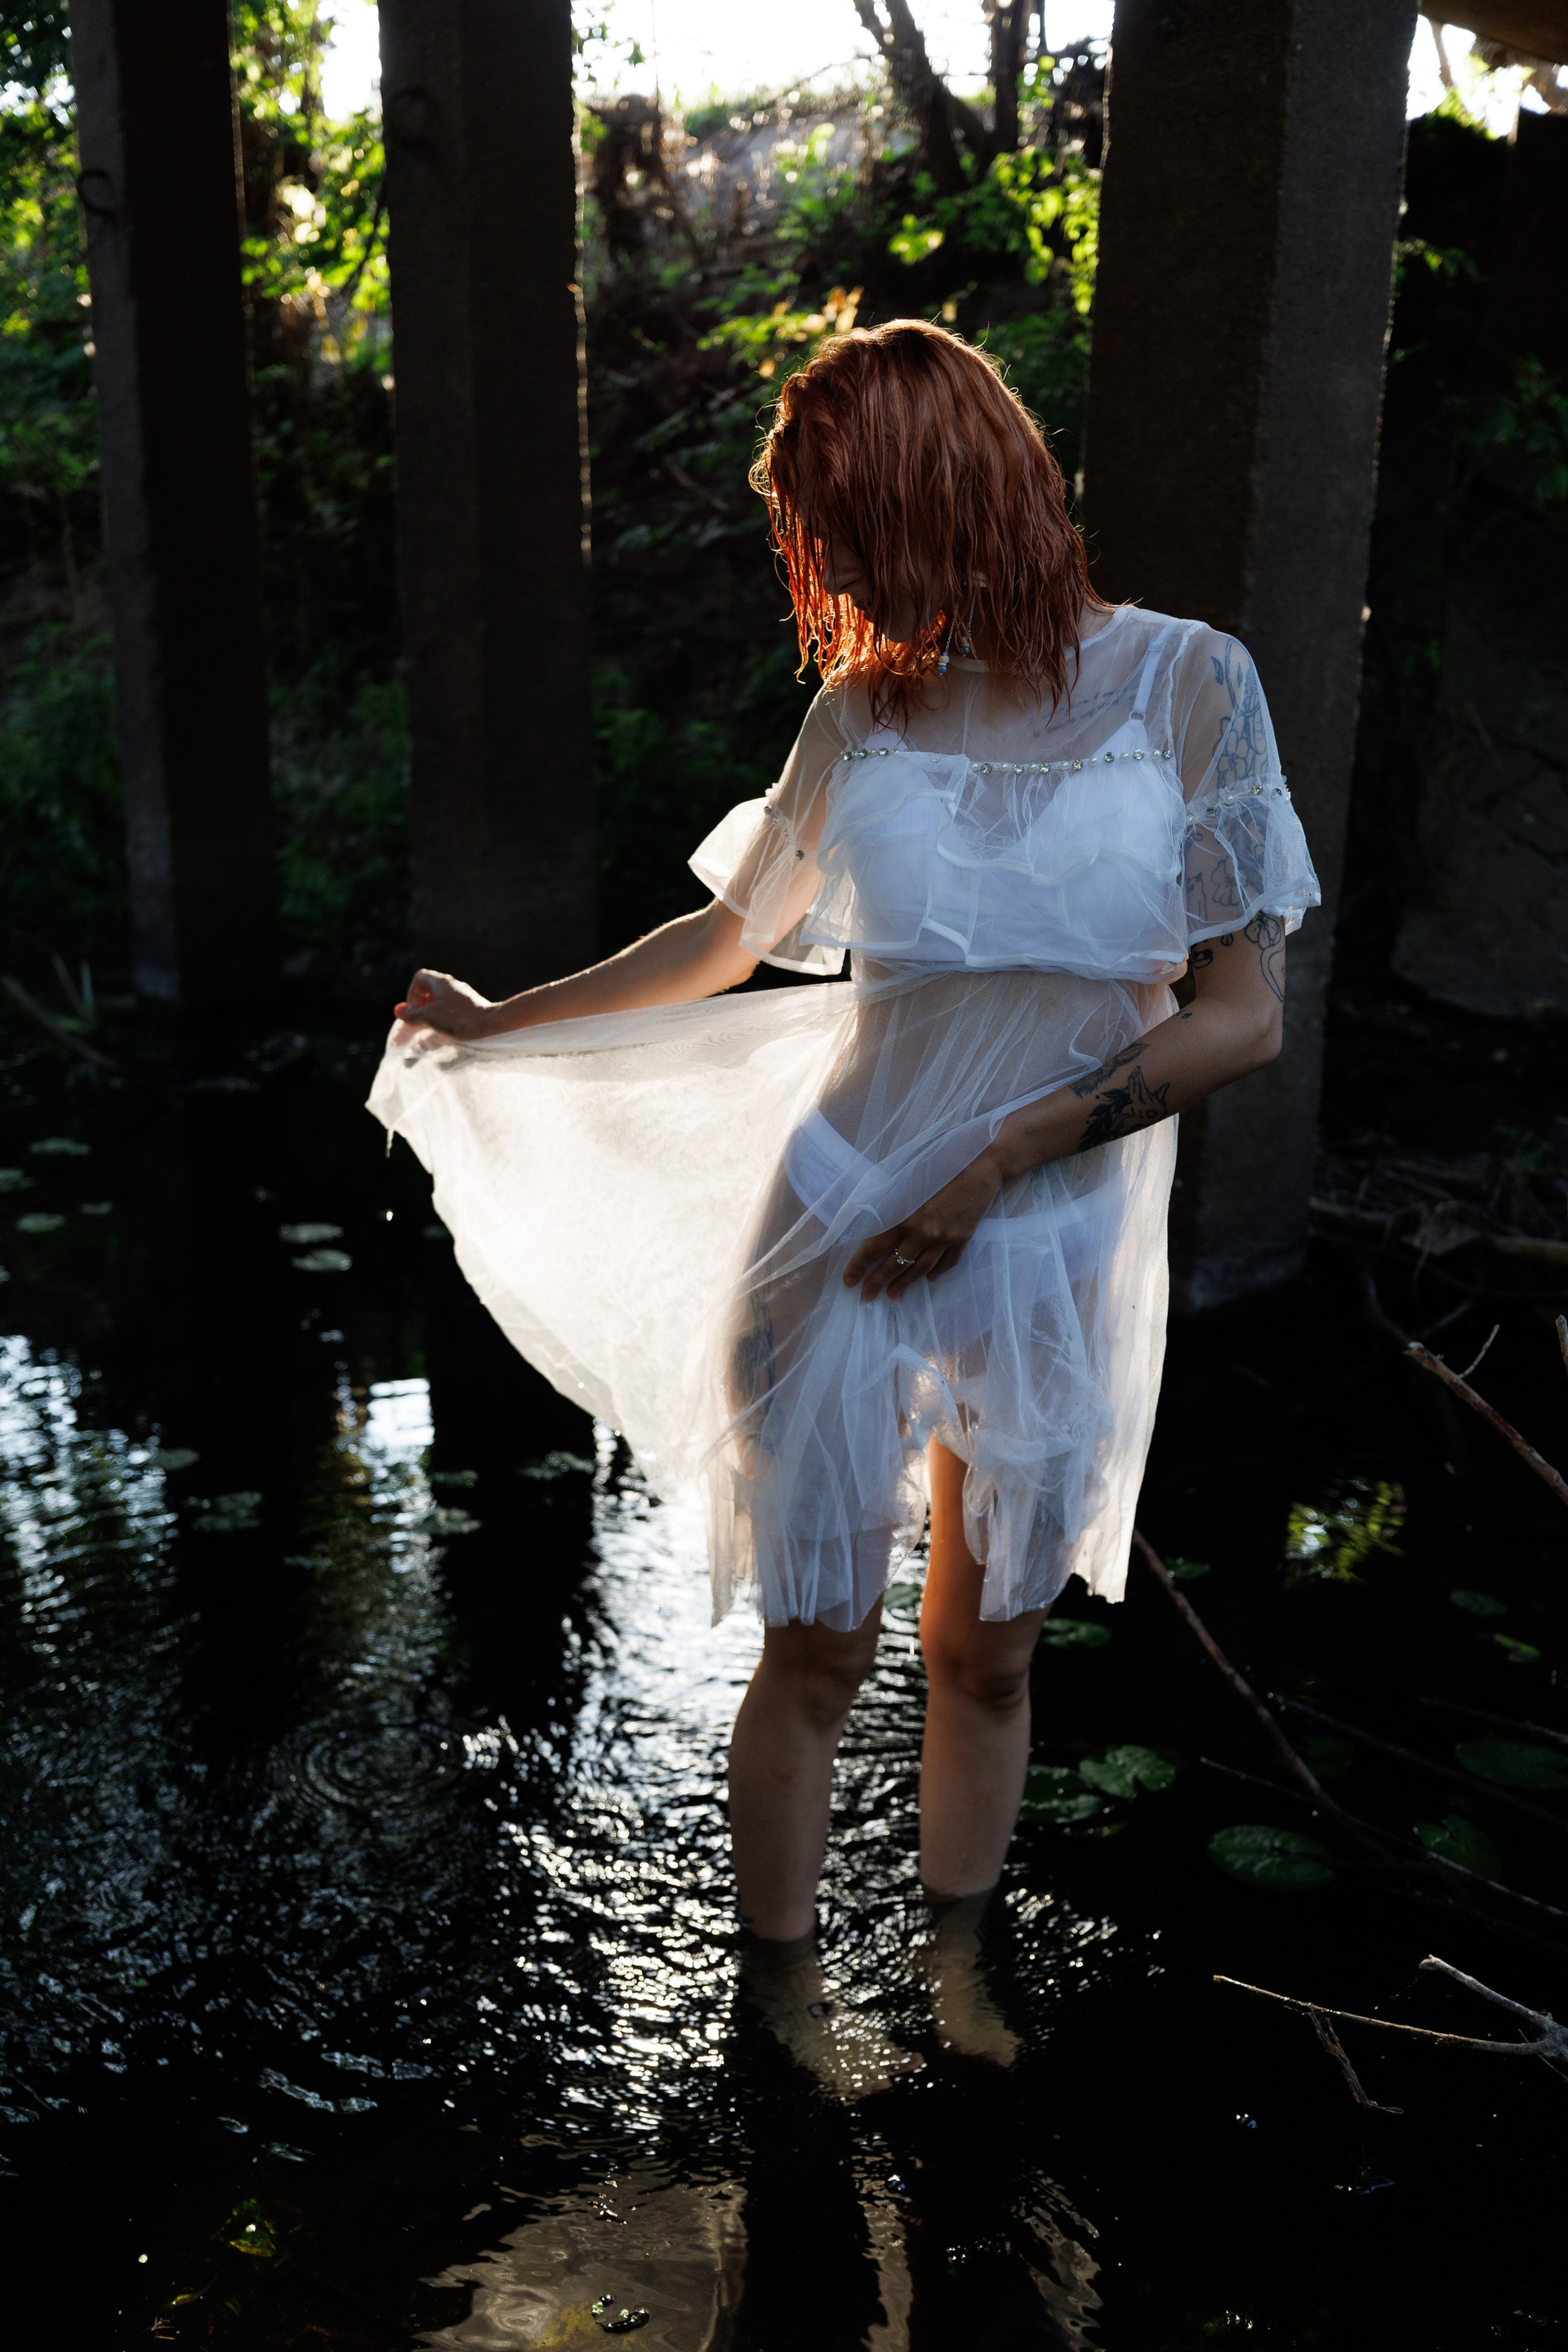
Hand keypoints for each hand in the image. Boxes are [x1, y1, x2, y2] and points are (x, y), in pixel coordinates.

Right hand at [393, 968, 494, 1043]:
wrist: (493, 1027)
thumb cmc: (459, 1019)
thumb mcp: (430, 1017)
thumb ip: (413, 1015)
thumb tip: (399, 1011)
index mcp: (441, 983)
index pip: (420, 979)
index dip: (412, 994)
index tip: (414, 1011)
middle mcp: (452, 989)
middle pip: (427, 998)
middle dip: (415, 1017)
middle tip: (405, 1036)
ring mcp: (462, 1001)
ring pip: (438, 1011)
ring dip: (427, 1026)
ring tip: (418, 1044)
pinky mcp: (470, 1014)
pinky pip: (451, 1019)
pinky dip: (441, 1029)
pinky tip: (438, 1044)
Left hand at [843, 1149, 1003, 1301]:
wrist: (982, 1166)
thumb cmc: (942, 1166)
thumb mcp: (910, 1181)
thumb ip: (893, 1203)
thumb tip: (874, 1221)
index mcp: (906, 1217)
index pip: (875, 1247)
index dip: (859, 1265)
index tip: (848, 1280)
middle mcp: (924, 1233)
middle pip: (896, 1264)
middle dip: (878, 1282)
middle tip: (866, 1296)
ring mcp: (945, 1239)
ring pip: (921, 1269)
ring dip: (905, 1283)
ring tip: (893, 1295)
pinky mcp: (963, 1239)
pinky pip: (948, 1262)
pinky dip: (938, 1272)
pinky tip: (930, 1280)